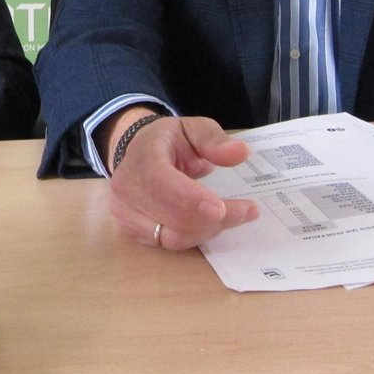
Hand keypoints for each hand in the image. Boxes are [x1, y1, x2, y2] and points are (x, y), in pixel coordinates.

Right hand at [103, 110, 258, 250]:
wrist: (138, 154)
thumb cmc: (168, 142)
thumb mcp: (193, 129)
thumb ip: (214, 140)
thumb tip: (240, 152)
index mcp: (142, 157)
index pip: (161, 183)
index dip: (190, 199)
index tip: (222, 209)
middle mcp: (127, 188)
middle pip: (172, 217)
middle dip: (214, 220)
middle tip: (248, 210)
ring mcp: (124, 212)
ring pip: (173, 237)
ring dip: (208, 231)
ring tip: (233, 215)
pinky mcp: (130, 230)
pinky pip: (169, 244)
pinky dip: (195, 236)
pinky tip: (211, 223)